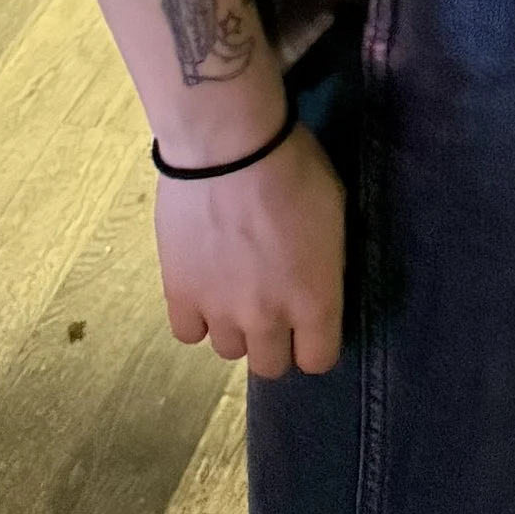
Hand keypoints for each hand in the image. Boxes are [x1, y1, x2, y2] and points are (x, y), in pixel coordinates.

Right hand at [153, 121, 346, 377]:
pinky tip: (203, 286)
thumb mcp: (334, 215)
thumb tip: (313, 281)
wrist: (230, 147)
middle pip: (270, 366)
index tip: (309, 325)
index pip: (318, 360)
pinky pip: (188, 332)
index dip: (314, 344)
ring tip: (234, 288)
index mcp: (315, 301)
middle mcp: (268, 318)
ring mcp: (220, 310)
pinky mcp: (180, 294)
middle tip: (271, 305)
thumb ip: (325, 264)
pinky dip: (196, 315)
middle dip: (274, 341)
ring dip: (234, 326)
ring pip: (228, 351)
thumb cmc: (294, 169)